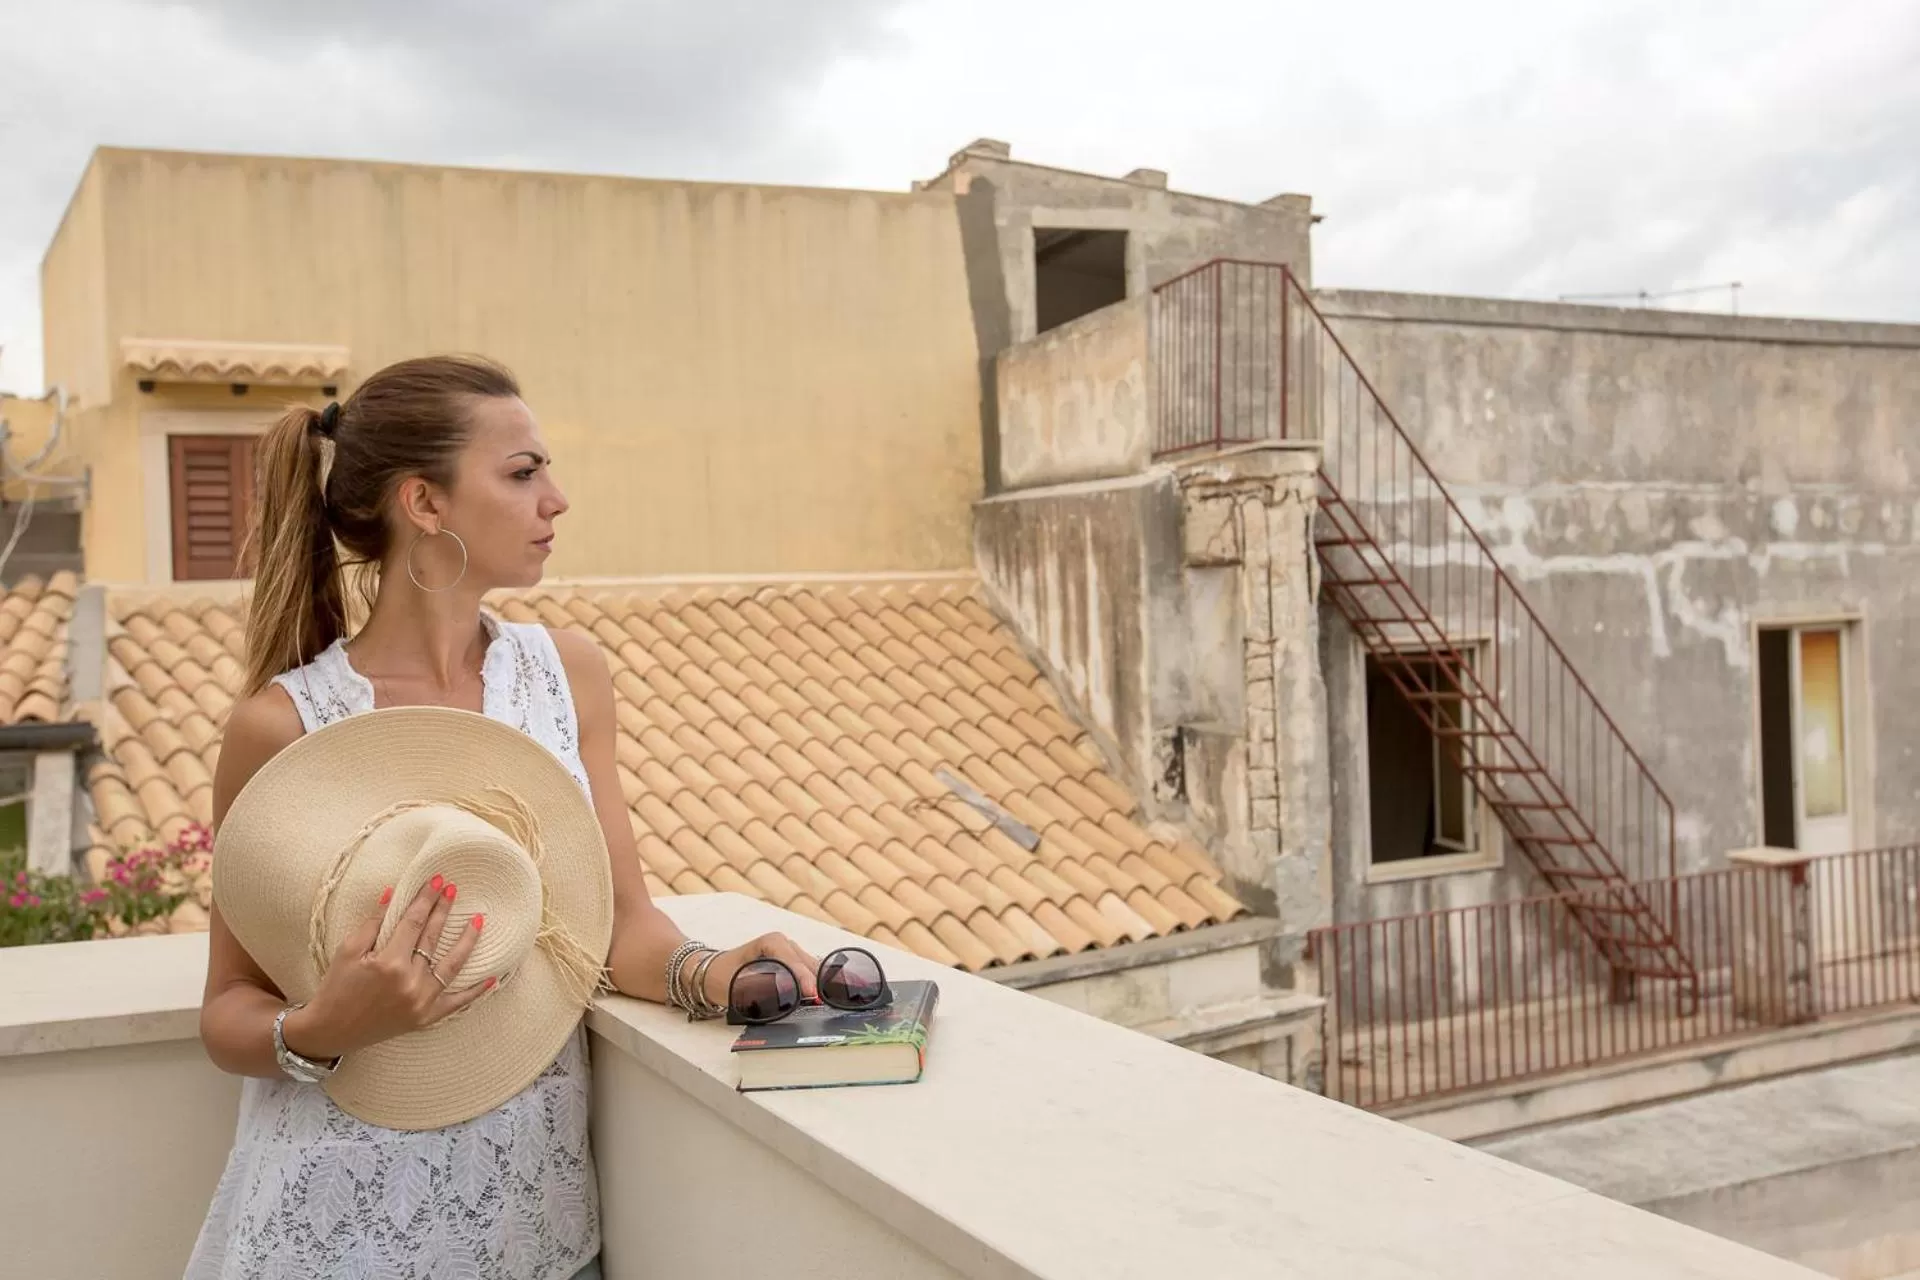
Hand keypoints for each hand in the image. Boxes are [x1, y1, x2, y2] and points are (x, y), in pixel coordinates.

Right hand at [282, 876, 491, 1060]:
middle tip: (453, 888)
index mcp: (388, 963)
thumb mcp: (348, 950)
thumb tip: (393, 893)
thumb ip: (373, 922)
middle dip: (443, 910)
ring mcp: (421, 1002)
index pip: (414, 921)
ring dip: (467, 941)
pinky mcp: (426, 1018)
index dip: (426, 899)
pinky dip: (475, 992)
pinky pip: (457, 1003)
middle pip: (433, 938)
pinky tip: (493, 977)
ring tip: (479, 920)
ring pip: (452, 965)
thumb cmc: (336, 987)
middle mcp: (409, 982)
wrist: (330, 1030)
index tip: (436, 880)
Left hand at [698, 932, 821, 1010]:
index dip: (803, 977)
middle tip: (823, 1003)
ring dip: (815, 983)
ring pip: (810, 967)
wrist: (712, 973)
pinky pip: (806, 972)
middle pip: (807, 963)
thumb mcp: (738, 982)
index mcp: (772, 942)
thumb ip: (760, 989)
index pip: (793, 961)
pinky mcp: (790, 963)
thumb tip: (783, 998)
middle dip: (815, 982)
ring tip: (823, 1003)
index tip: (811, 993)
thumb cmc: (722, 975)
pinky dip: (811, 984)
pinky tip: (817, 998)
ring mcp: (789, 952)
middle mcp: (784, 943)